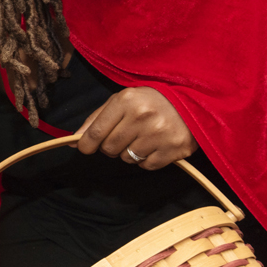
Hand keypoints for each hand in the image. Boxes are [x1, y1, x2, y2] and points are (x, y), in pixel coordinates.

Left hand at [73, 87, 197, 170]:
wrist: (192, 100)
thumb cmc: (150, 101)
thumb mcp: (121, 101)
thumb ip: (96, 120)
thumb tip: (75, 142)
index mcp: (126, 101)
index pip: (96, 132)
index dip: (87, 144)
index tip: (85, 148)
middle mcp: (142, 116)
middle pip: (109, 148)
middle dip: (112, 146)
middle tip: (125, 135)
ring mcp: (160, 133)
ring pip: (127, 159)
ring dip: (130, 152)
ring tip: (143, 137)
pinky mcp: (175, 148)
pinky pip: (146, 166)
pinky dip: (147, 159)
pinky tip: (155, 144)